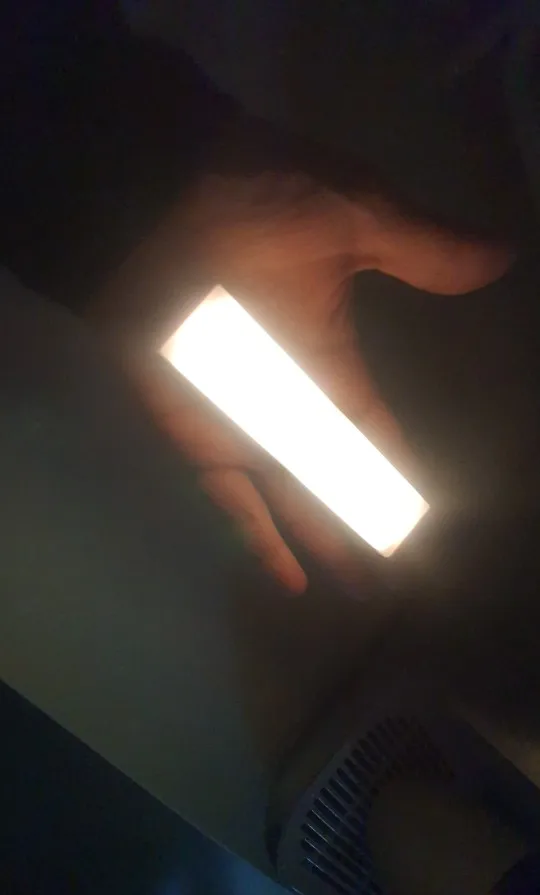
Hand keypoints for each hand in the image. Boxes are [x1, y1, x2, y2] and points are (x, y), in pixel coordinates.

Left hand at [93, 174, 411, 592]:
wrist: (151, 201)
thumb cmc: (249, 204)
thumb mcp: (350, 216)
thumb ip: (418, 248)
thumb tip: (500, 257)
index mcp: (328, 362)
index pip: (371, 434)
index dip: (394, 474)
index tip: (421, 517)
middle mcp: (288, 403)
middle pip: (334, 481)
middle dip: (364, 525)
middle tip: (397, 577)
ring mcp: (240, 423)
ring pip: (291, 500)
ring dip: (324, 543)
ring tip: (363, 589)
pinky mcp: (194, 433)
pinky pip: (229, 497)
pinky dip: (258, 536)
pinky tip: (292, 578)